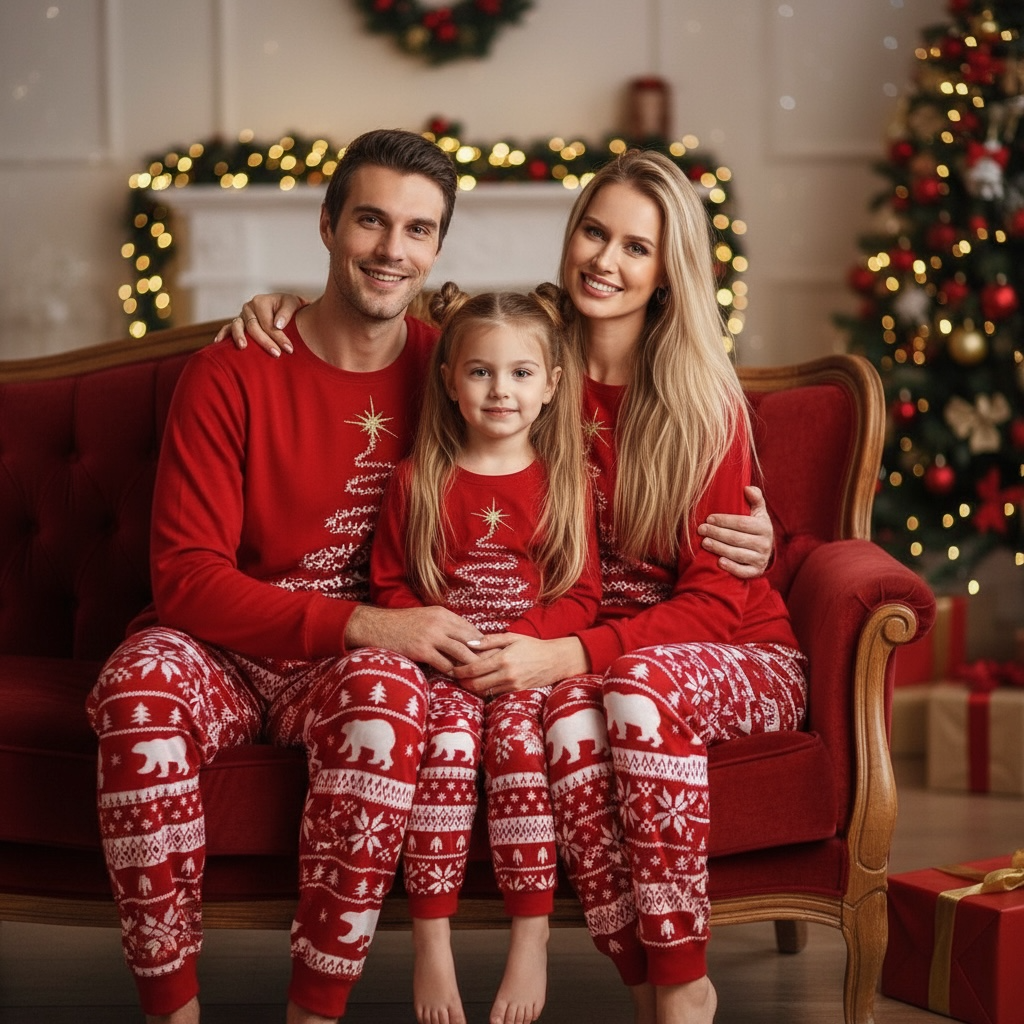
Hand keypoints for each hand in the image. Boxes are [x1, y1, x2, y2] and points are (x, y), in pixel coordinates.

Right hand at [211, 293, 307, 354]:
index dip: (278, 336)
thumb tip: (278, 324)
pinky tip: (218, 343)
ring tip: (243, 347)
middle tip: (276, 354)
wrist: (284, 306)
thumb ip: (286, 313)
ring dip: (239, 337)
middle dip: (265, 342)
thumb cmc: (289, 306)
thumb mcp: (292, 304)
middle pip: (253, 327)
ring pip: (237, 326)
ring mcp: (241, 316)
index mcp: (260, 301)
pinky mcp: (238, 324)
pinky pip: (227, 328)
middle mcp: (248, 308)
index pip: (268, 322)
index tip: (289, 349)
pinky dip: (223, 334)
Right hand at [345, 604, 483, 674]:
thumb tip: (462, 640)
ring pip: (462, 653)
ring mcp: (432, 636)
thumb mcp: (425, 618)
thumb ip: (444, 626)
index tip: (492, 655)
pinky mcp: (422, 650)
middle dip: (484, 656)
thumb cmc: (401, 625)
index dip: (483, 644)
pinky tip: (457, 680)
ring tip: (479, 678)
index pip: (471, 629)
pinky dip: (453, 674)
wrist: (375, 626)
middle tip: (493, 669)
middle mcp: (441, 622)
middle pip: (471, 641)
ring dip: (471, 667)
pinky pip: (445, 664)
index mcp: (443, 614)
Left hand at [451, 634, 586, 696]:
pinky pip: (495, 695)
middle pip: (476, 685)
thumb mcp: (512, 638)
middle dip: (462, 683)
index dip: (459, 671)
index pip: (474, 669)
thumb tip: (469, 643)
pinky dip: (485, 691)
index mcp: (503, 659)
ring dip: (472, 688)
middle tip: (455, 677)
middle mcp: (507, 675)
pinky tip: (481, 684)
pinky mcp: (517, 693)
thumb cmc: (533, 646)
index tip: (451, 669)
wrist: (556, 661)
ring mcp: (512, 686)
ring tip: (465, 681)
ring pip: (484, 692)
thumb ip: (489, 641)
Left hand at [698, 485, 773, 578]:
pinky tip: (719, 562)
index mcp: (764, 527)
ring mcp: (761, 559)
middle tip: (701, 529)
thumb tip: (747, 488)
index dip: (724, 520)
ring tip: (705, 542)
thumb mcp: (758, 512)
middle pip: (737, 538)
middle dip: (717, 533)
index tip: (709, 518)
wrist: (764, 550)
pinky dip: (731, 567)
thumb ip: (755, 498)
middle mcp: (765, 544)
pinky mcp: (756, 572)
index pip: (742, 523)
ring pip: (737, 554)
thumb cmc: (755, 527)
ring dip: (719, 548)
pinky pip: (743, 571)